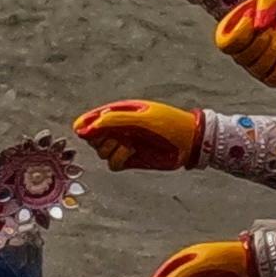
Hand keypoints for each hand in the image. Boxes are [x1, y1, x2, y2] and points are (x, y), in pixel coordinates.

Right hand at [76, 100, 202, 171]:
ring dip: (110, 149)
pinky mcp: (130, 160)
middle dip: (99, 139)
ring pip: (101, 152)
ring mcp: (124, 144)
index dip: (85, 125)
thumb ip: (113, 121)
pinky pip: (112, 164)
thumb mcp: (141, 118)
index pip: (91, 119)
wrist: (189, 142)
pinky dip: (118, 159)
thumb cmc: (168, 124)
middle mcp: (118, 128)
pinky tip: (131, 152)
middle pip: (93, 137)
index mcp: (119, 112)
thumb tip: (85, 128)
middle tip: (114, 136)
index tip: (87, 131)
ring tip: (127, 143)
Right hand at [208, 0, 275, 90]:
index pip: (225, 43)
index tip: (255, 20)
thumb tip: (257, 25)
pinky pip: (273, 75)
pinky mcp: (274, 78)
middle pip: (241, 55)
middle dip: (264, 38)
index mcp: (239, 29)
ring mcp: (258, 67)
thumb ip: (270, 2)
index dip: (239, 33)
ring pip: (257, 66)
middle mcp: (244, 50)